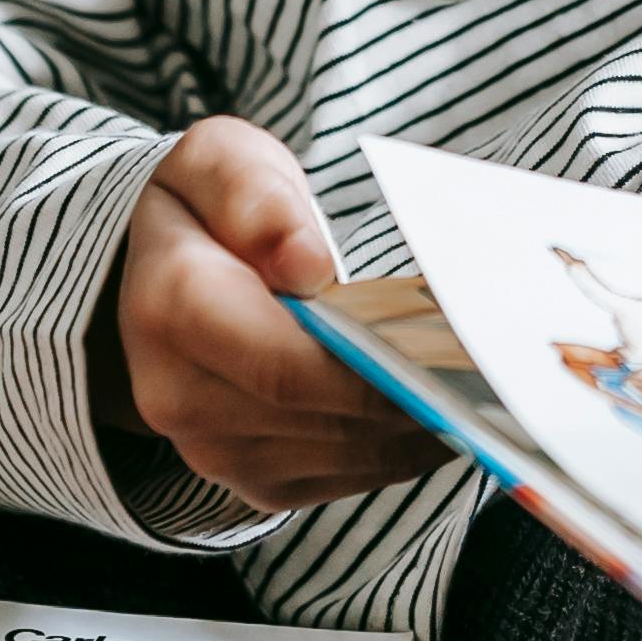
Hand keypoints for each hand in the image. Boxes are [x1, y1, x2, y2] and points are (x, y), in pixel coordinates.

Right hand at [90, 116, 443, 510]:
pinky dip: (400, 446)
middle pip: (324, 419)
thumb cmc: (205, 206)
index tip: (451, 346)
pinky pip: (344, 477)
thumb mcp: (220, 162)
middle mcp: (179, 396)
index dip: (373, 369)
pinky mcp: (253, 478)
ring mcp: (213, 449)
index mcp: (171, 309)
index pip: (283, 365)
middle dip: (413, 393)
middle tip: (491, 365)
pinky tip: (440, 404)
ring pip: (344, 456)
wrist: (151, 273)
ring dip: (416, 424)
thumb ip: (257, 198)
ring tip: (476, 380)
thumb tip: (304, 263)